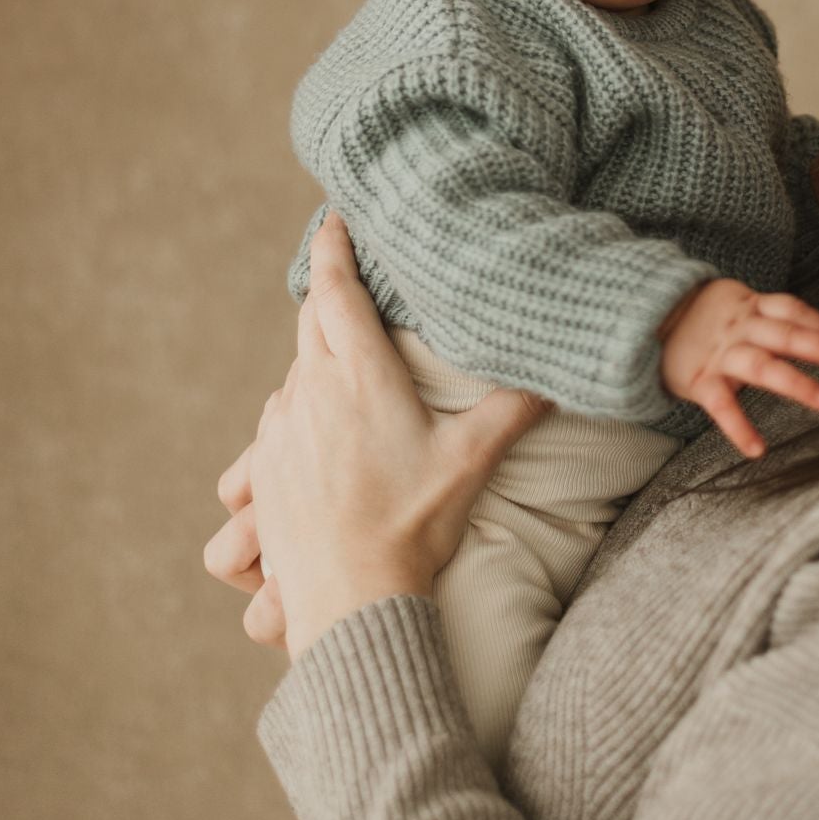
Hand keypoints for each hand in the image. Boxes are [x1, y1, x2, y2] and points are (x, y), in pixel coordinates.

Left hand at [203, 213, 549, 660]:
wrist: (350, 601)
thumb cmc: (414, 526)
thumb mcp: (470, 462)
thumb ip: (513, 411)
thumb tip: (556, 376)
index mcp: (359, 376)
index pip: (335, 290)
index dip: (332, 248)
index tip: (332, 218)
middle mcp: (310, 390)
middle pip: (310, 321)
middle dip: (329, 296)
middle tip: (348, 279)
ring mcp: (279, 429)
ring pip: (296, 371)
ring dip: (319, 361)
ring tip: (352, 374)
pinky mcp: (262, 468)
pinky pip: (278, 419)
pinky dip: (301, 411)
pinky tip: (324, 434)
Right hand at [658, 279, 818, 459]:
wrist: (643, 319)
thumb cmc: (702, 320)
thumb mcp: (734, 305)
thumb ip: (769, 316)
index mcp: (749, 306)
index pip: (792, 309)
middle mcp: (738, 327)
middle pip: (787, 334)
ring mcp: (719, 353)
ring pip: (762, 365)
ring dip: (796, 382)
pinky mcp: (699, 379)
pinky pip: (722, 405)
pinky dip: (739, 427)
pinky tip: (756, 449)